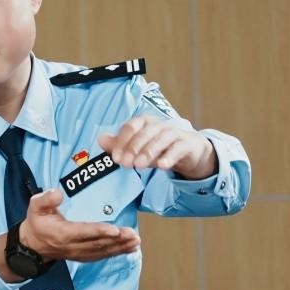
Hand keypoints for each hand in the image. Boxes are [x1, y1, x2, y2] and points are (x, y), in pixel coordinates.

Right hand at [20, 188, 140, 262]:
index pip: (82, 232)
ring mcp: (79, 253)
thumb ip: (45, 199)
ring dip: (120, 247)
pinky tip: (130, 248)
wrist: (33, 245)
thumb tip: (58, 193)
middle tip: (132, 234)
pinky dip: (117, 252)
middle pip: (97, 243)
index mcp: (62, 233)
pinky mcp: (84, 256)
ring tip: (135, 240)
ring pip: (102, 251)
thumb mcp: (35, 207)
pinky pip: (102, 255)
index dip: (98, 231)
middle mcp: (72, 246)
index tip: (114, 229)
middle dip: (116, 239)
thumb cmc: (37, 223)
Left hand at [98, 116, 215, 178]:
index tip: (115, 157)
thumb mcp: (138, 148)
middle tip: (125, 164)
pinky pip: (177, 148)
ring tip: (139, 165)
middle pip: (145, 133)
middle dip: (133, 148)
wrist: (188, 150)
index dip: (122, 141)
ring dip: (149, 152)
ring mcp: (174, 133)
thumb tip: (100, 139)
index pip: (131, 127)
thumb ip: (119, 145)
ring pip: (161, 139)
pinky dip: (169, 156)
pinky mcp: (186, 144)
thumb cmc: (159, 147)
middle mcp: (159, 125)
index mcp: (145, 123)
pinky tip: (162, 166)